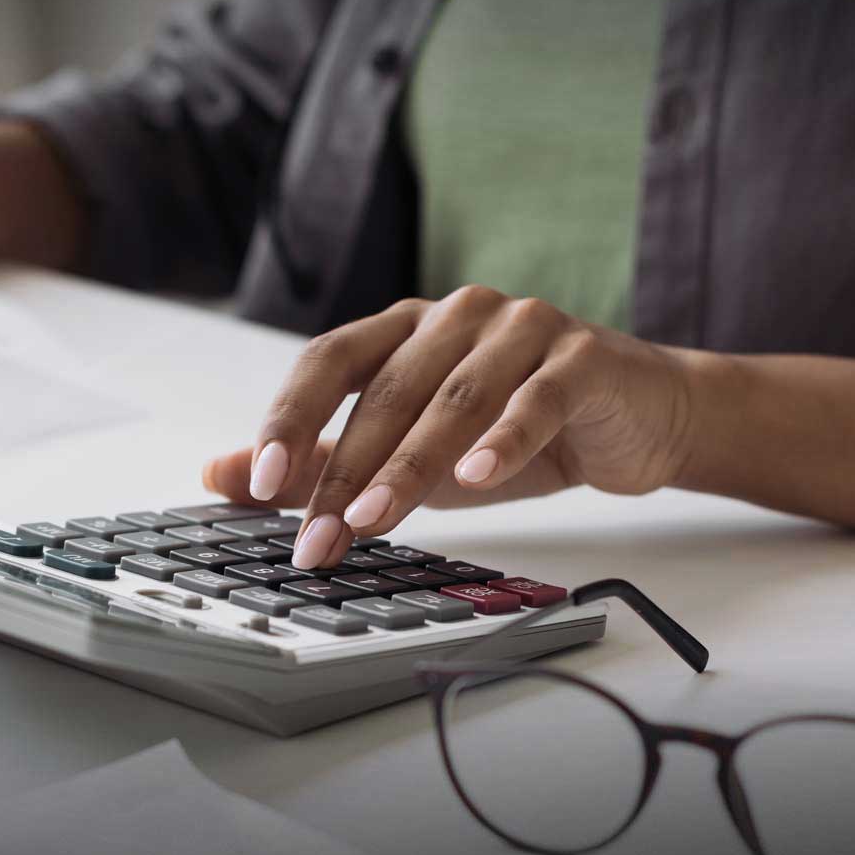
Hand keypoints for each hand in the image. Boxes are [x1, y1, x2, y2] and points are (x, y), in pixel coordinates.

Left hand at [203, 286, 703, 568]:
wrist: (636, 420)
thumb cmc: (513, 432)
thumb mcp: (408, 456)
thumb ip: (319, 463)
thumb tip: (218, 476)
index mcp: (406, 327)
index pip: (330, 360)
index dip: (292, 418)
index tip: (260, 483)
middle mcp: (458, 315)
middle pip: (387, 390)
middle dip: (346, 472)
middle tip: (318, 540)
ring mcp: (523, 329)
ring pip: (453, 397)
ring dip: (409, 465)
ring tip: (374, 521)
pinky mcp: (581, 358)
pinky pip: (534, 399)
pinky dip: (503, 440)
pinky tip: (477, 479)